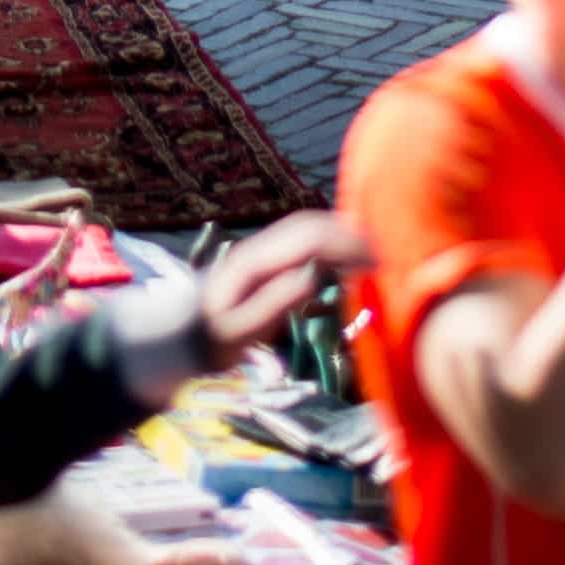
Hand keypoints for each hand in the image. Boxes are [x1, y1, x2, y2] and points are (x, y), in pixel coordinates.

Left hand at [192, 210, 361, 359]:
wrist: (179, 333)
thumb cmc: (210, 338)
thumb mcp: (237, 331)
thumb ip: (273, 304)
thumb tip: (313, 276)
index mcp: (256, 261)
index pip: (309, 239)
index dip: (345, 245)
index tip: (376, 261)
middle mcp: (260, 247)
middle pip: (311, 226)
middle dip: (348, 235)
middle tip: (384, 255)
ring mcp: (261, 251)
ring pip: (307, 229)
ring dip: (340, 236)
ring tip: (372, 254)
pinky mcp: (265, 261)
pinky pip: (302, 241)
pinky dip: (328, 244)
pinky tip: (345, 260)